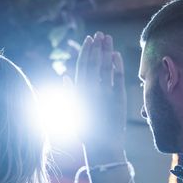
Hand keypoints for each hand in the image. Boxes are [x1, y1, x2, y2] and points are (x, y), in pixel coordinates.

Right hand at [75, 31, 126, 152]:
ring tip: (108, 39)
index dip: (86, 52)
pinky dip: (117, 65)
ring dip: (106, 51)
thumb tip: (64, 77)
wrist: (102, 148)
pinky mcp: (118, 99)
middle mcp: (91, 92)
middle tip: (100, 34)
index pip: (82, 66)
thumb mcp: (73, 111)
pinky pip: (117, 78)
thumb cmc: (86, 131)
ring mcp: (105, 94)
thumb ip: (70, 93)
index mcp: (79, 93)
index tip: (89, 40)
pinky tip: (116, 54)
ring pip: (105, 67)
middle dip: (97, 47)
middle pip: (94, 63)